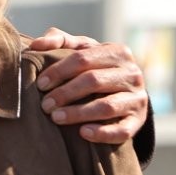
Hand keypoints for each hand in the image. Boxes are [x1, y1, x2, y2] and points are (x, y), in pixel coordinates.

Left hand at [28, 28, 148, 143]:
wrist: (125, 93)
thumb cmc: (96, 68)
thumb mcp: (83, 50)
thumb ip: (60, 41)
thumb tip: (36, 44)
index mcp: (118, 52)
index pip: (83, 58)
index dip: (59, 71)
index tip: (41, 84)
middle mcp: (132, 73)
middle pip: (94, 81)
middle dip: (66, 93)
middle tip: (45, 105)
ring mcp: (137, 98)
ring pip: (107, 106)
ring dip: (78, 113)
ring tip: (56, 118)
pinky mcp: (138, 121)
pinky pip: (122, 130)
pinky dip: (102, 133)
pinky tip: (82, 133)